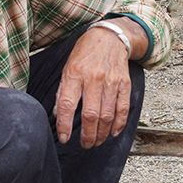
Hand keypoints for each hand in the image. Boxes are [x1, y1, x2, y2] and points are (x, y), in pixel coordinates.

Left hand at [54, 24, 132, 147]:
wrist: (110, 38)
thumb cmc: (85, 53)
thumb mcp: (67, 68)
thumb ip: (63, 91)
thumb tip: (58, 114)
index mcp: (74, 75)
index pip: (67, 105)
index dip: (64, 125)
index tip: (64, 138)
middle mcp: (93, 79)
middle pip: (90, 115)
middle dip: (87, 135)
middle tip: (85, 144)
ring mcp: (111, 82)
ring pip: (107, 115)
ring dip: (102, 133)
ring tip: (97, 142)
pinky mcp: (124, 84)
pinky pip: (123, 109)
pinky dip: (119, 124)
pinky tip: (113, 133)